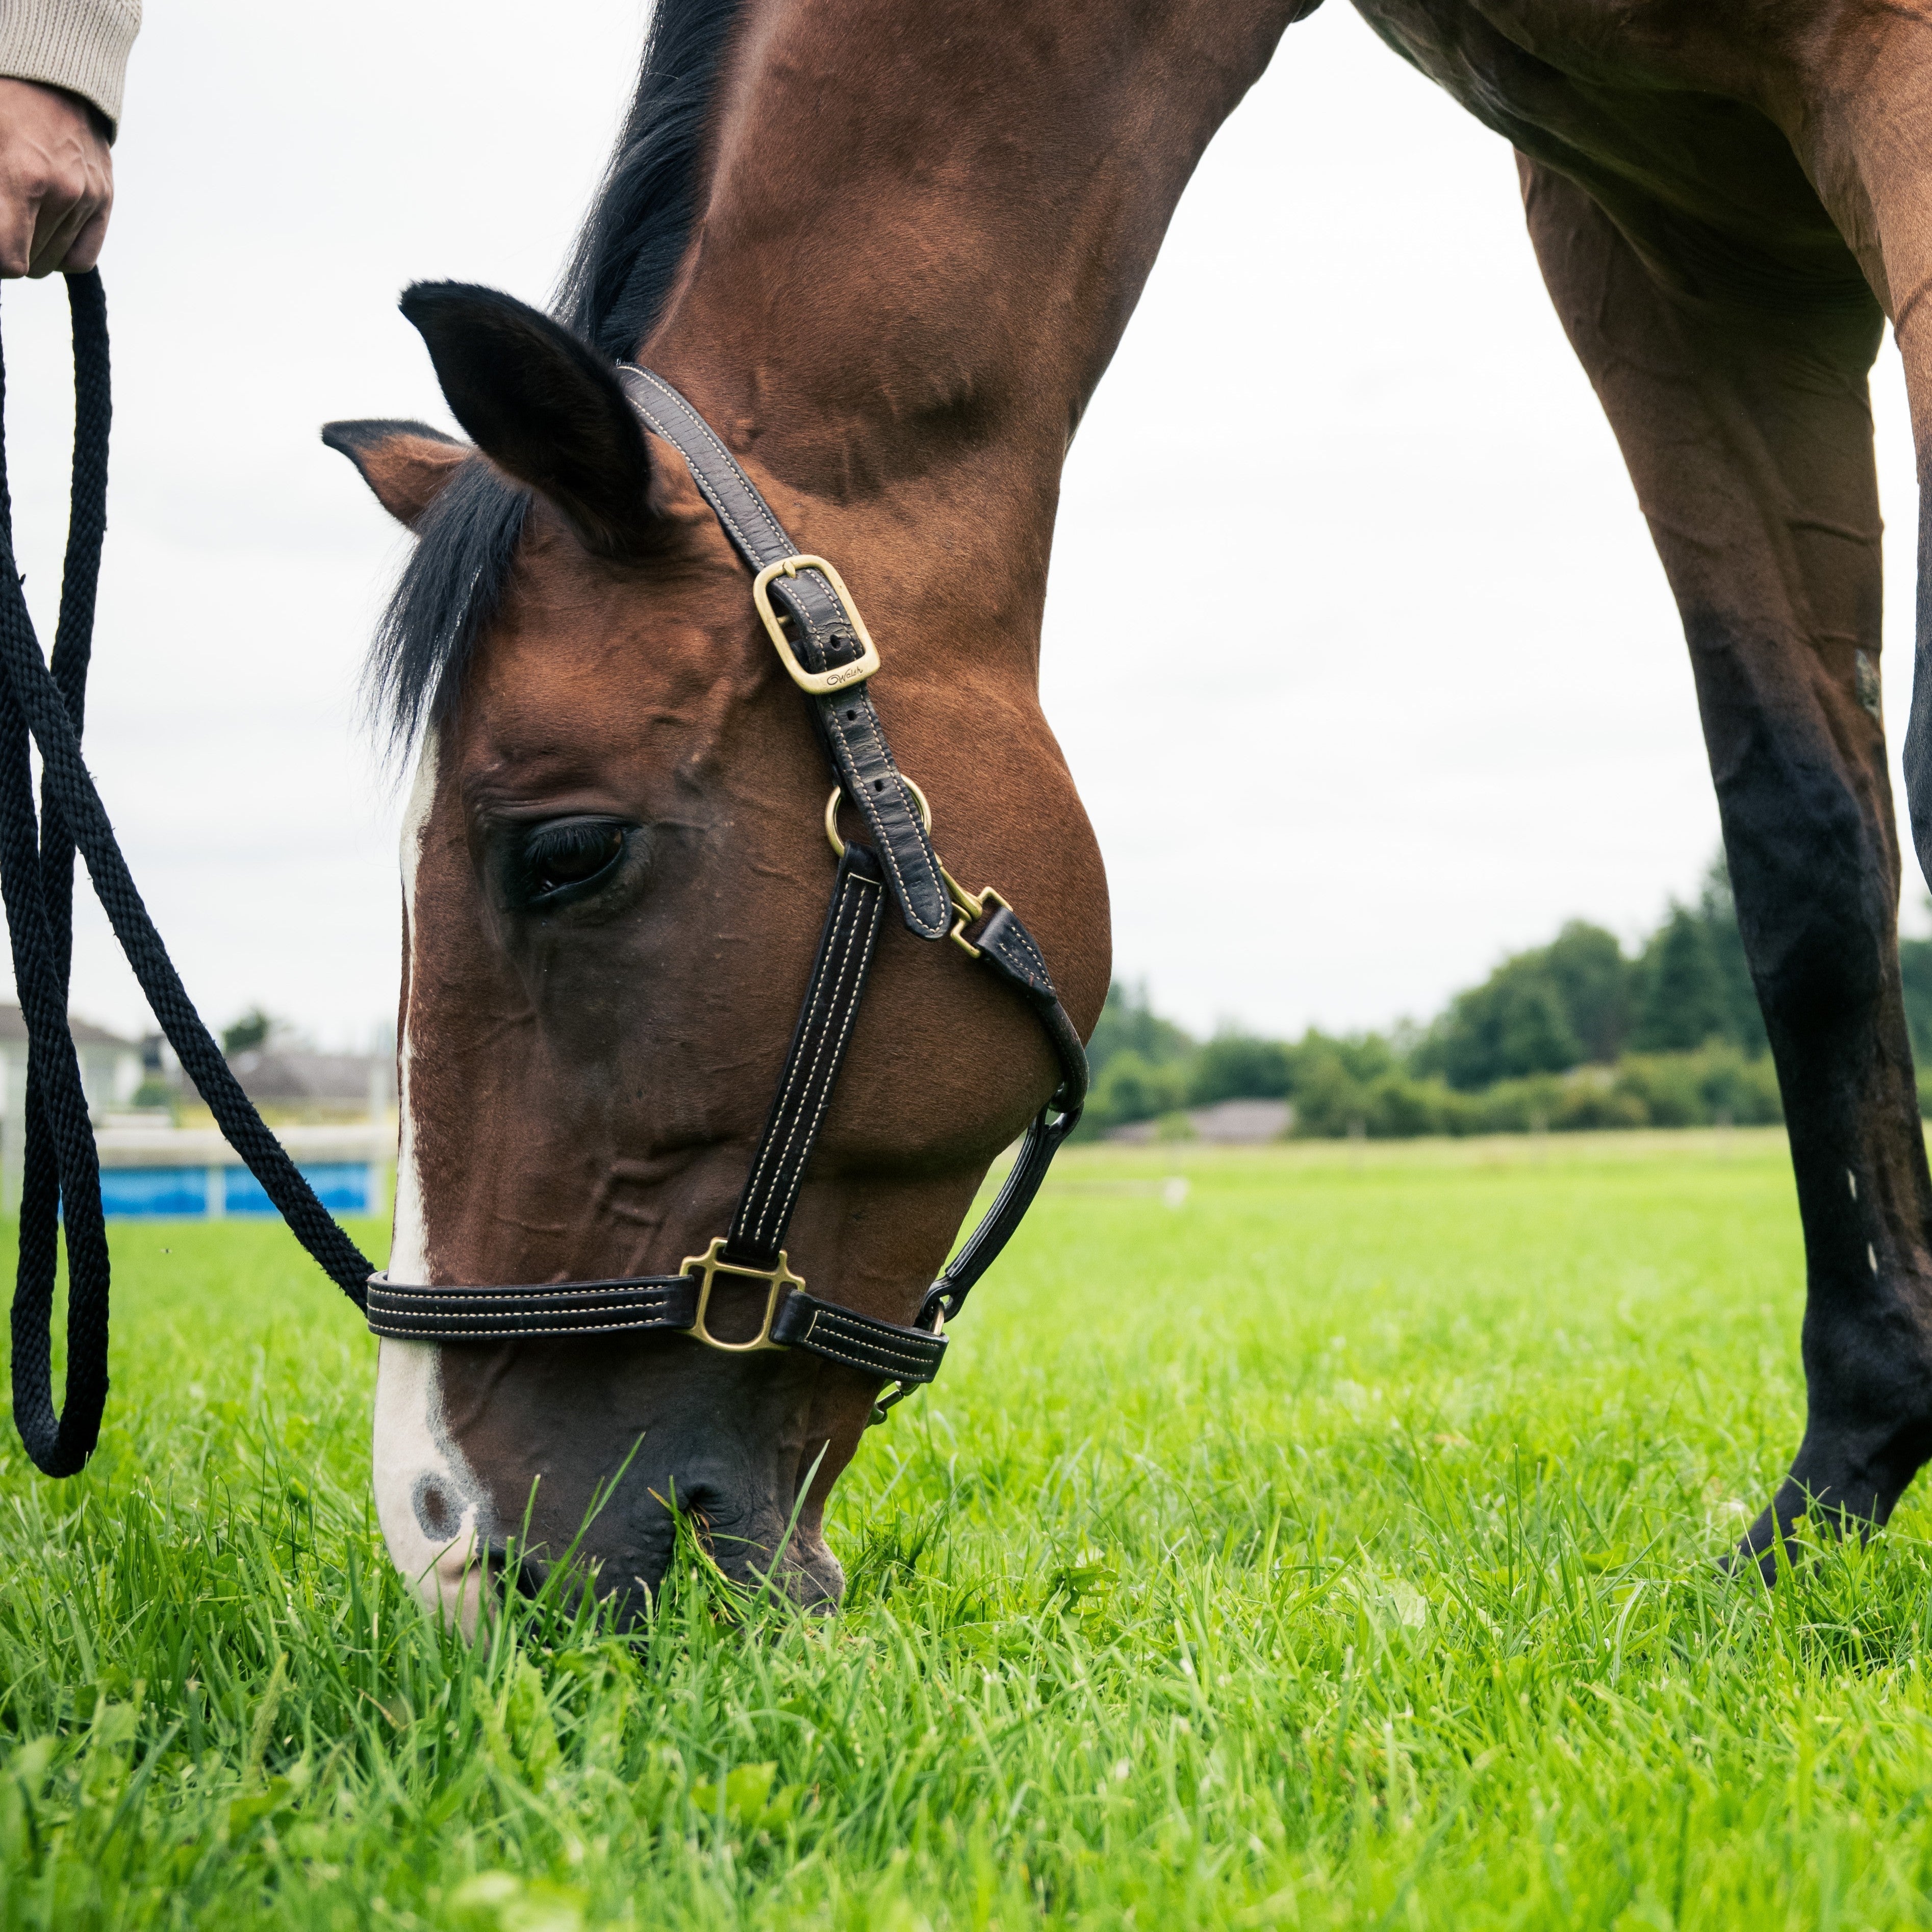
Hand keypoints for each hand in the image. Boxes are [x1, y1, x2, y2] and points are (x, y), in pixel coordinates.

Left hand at [0, 78, 111, 277]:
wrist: (49, 71)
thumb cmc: (1, 101)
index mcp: (24, 177)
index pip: (9, 260)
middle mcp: (63, 193)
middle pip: (30, 265)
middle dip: (8, 249)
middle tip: (1, 223)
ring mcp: (89, 198)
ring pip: (52, 262)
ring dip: (30, 250)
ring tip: (16, 218)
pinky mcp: (104, 199)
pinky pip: (81, 258)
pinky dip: (59, 255)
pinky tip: (42, 233)